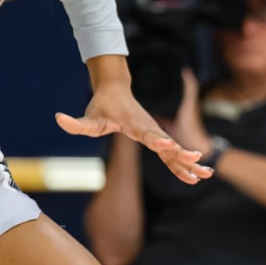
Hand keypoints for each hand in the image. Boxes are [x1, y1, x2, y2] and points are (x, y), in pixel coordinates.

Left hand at [58, 77, 210, 184]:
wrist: (115, 89)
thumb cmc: (102, 104)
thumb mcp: (88, 115)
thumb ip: (75, 122)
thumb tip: (58, 119)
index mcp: (135, 124)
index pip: (148, 133)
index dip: (157, 139)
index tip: (168, 144)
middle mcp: (149, 129)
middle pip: (168, 145)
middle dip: (183, 156)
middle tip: (199, 164)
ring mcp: (155, 133)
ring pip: (174, 151)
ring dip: (189, 163)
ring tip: (207, 174)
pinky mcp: (155, 137)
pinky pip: (172, 153)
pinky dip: (184, 163)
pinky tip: (196, 174)